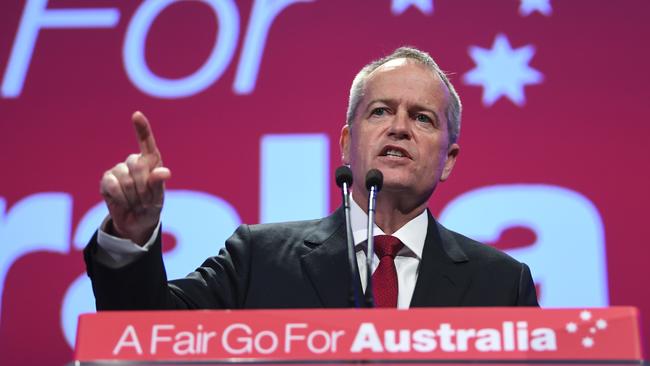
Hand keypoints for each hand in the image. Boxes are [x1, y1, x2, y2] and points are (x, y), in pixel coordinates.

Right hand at [100, 111, 170, 244]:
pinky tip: (122, 202)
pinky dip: (120, 198)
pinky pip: (112, 185)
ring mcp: (118, 169)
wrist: (136, 222)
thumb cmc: (151, 206)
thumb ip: (159, 184)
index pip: (146, 142)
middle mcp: (134, 161)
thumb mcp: (159, 198)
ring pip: (125, 178)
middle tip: (146, 200)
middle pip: (138, 166)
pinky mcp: (106, 179)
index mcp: (151, 162)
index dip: (142, 128)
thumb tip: (164, 172)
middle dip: (144, 188)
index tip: (136, 115)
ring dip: (132, 196)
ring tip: (135, 203)